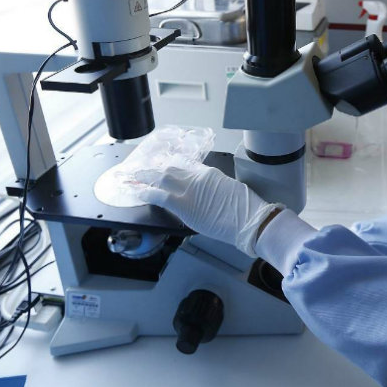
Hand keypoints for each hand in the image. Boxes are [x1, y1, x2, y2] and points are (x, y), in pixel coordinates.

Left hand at [134, 165, 282, 256]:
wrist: (249, 220)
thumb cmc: (246, 209)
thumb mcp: (231, 190)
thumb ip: (215, 188)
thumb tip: (207, 193)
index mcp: (210, 173)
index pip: (187, 166)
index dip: (174, 167)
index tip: (167, 168)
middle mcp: (197, 177)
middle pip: (172, 169)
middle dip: (157, 170)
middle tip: (147, 171)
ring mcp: (189, 190)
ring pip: (162, 178)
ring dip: (147, 177)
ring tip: (137, 177)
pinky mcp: (183, 205)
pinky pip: (159, 196)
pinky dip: (147, 194)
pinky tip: (139, 194)